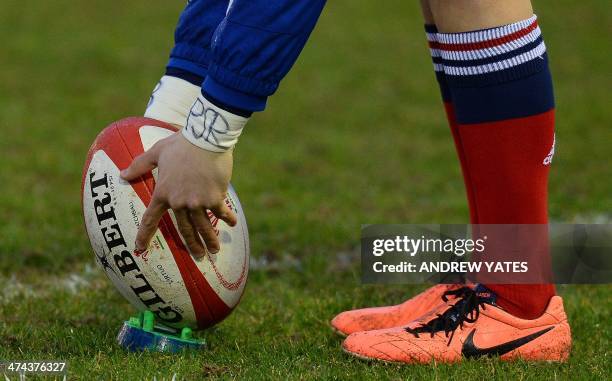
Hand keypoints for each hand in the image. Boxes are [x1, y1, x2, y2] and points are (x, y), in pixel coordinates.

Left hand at [120, 132, 236, 257]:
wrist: (205, 139)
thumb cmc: (180, 144)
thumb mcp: (156, 152)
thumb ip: (139, 165)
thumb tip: (122, 174)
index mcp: (163, 193)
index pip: (151, 218)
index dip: (145, 235)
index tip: (139, 248)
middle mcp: (179, 202)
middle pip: (184, 229)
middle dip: (192, 245)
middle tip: (198, 256)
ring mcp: (197, 202)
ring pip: (203, 226)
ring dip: (210, 240)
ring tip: (215, 250)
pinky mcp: (214, 197)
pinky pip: (220, 212)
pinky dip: (227, 218)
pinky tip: (233, 224)